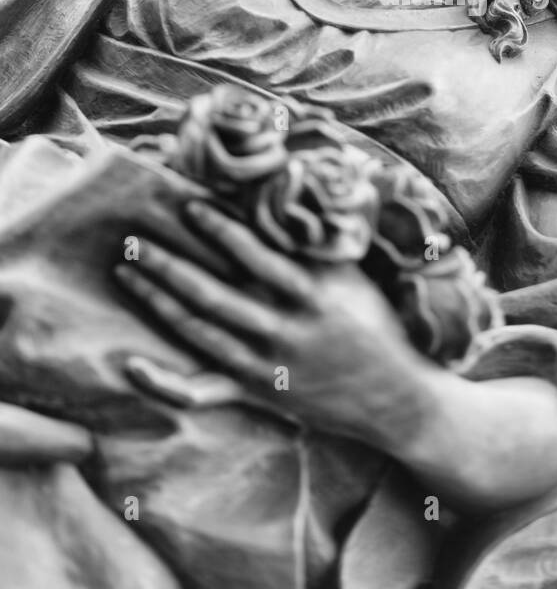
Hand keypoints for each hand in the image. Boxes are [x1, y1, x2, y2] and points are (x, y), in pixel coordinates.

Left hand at [114, 200, 432, 448]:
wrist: (397, 398)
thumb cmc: (374, 324)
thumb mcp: (353, 276)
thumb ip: (317, 244)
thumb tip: (290, 190)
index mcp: (314, 295)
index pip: (259, 256)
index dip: (221, 230)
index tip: (190, 206)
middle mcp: (286, 329)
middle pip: (215, 294)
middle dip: (170, 265)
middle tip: (135, 239)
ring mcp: (267, 363)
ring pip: (201, 331)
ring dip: (159, 300)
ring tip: (127, 272)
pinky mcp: (256, 390)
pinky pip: (202, 391)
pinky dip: (165, 381)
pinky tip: (132, 364)